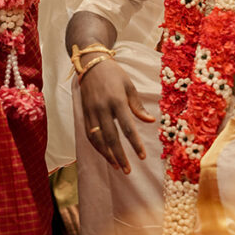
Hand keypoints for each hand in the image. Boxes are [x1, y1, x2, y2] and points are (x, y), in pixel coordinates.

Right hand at [80, 56, 153, 173]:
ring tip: (117, 167)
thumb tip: (150, 121)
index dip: (135, 144)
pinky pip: (89, 134)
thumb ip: (137, 106)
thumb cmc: (114, 74)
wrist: (91, 64)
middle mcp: (102, 108)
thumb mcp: (129, 86)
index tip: (142, 156)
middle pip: (112, 138)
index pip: (127, 128)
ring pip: (98, 139)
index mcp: (117, 101)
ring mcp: (91, 112)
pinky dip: (97, 147)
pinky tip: (105, 155)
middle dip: (120, 156)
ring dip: (107, 155)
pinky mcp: (84, 113)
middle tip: (128, 170)